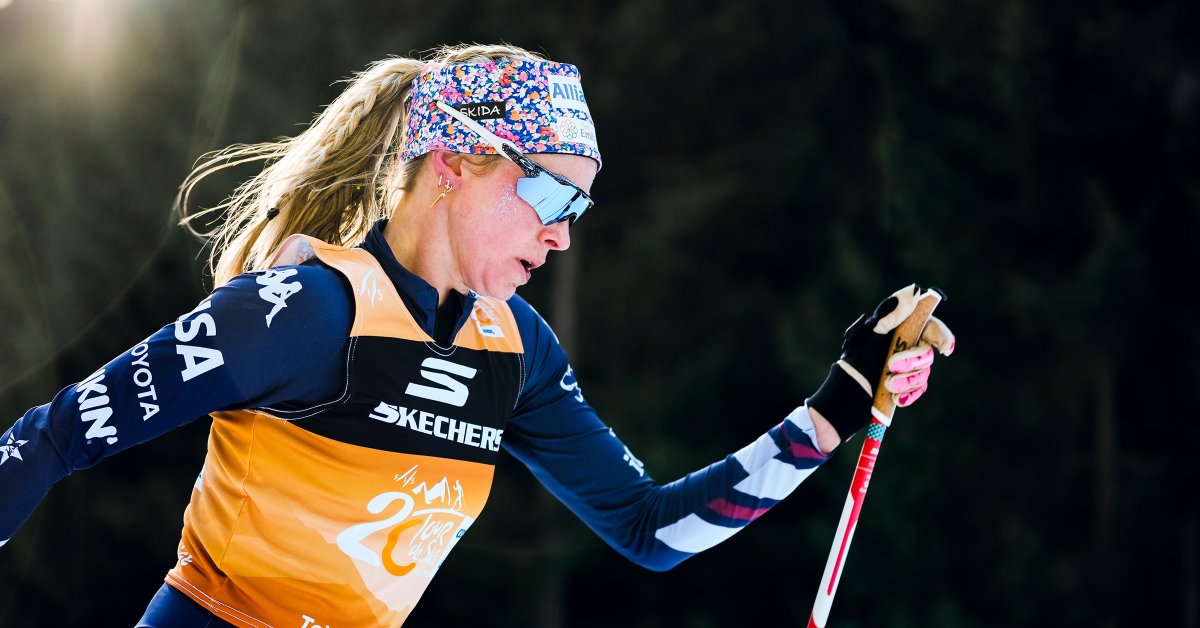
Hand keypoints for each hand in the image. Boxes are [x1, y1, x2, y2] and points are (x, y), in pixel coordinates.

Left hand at [807, 285, 954, 446]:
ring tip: (886, 385)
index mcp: (900, 331)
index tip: (945, 348)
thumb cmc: (855, 361)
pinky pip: (918, 390)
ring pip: (924, 373)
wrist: (846, 394)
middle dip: (912, 360)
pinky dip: (907, 395)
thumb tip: (912, 293)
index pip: (930, 328)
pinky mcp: (907, 387)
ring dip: (906, 380)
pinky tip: (894, 398)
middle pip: (927, 352)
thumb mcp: (870, 336)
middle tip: (891, 365)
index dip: (942, 335)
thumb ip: (890, 316)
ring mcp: (908, 368)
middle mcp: (907, 348)